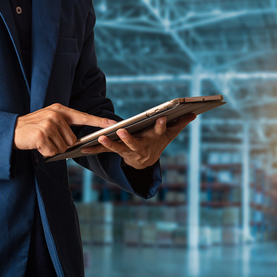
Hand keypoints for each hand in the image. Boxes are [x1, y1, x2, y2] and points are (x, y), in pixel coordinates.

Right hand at [13, 103, 115, 156]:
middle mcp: (56, 115)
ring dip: (53, 149)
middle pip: (72, 140)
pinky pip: (53, 152)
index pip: (84, 116)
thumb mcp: (49, 120)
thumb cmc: (32, 128)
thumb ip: (64, 126)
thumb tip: (77, 141)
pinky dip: (46, 153)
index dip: (99, 121)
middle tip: (48, 140)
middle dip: (62, 145)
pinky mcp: (41, 135)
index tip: (113, 123)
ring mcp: (48, 124)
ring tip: (42, 141)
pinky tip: (38, 146)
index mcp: (60, 110)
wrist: (11, 130)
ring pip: (63, 147)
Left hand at [80, 113, 195, 169]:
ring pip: (117, 149)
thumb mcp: (169, 135)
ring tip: (101, 138)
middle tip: (122, 131)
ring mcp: (127, 151)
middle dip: (128, 138)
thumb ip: (179, 124)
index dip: (160, 126)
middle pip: (134, 143)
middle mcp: (140, 147)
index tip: (162, 118)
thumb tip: (194, 114)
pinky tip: (82, 148)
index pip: (158, 132)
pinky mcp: (117, 153)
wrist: (146, 163)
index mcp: (153, 140)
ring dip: (109, 144)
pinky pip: (104, 152)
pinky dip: (94, 150)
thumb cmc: (157, 143)